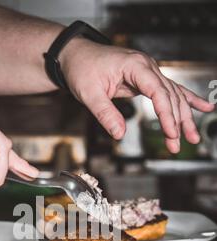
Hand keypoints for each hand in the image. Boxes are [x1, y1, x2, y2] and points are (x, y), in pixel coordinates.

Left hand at [61, 40, 214, 152]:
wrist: (77, 55)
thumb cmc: (82, 69)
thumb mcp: (89, 93)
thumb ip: (105, 113)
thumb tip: (119, 133)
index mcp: (135, 66)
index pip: (158, 92)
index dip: (166, 114)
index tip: (171, 132)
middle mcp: (146, 66)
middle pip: (170, 95)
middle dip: (177, 121)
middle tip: (178, 144)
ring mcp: (148, 71)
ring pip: (173, 95)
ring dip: (184, 117)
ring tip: (192, 137)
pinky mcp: (146, 79)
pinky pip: (170, 90)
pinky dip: (187, 100)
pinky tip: (203, 107)